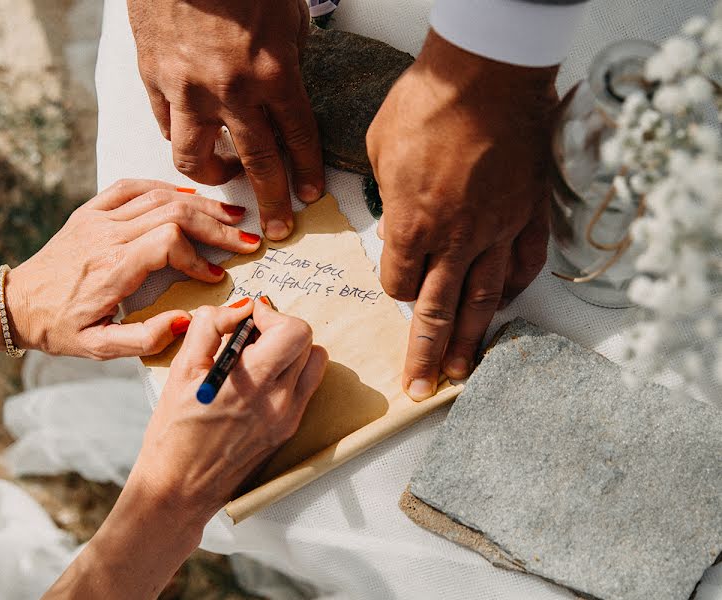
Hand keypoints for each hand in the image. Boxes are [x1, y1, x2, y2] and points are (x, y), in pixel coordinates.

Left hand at [4, 179, 261, 359]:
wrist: (15, 304)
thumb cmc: (58, 328)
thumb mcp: (98, 348)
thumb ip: (144, 339)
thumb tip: (187, 320)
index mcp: (111, 269)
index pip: (168, 242)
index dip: (199, 257)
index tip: (215, 277)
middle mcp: (106, 236)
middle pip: (173, 213)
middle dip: (215, 226)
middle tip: (245, 238)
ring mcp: (97, 219)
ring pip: (158, 197)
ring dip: (200, 205)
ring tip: (230, 215)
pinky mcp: (90, 211)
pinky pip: (131, 187)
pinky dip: (163, 187)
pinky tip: (188, 195)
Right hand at [127, 0, 324, 239]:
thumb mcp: (285, 14)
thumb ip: (289, 58)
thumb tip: (285, 90)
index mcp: (273, 72)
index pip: (297, 139)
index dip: (305, 172)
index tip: (308, 196)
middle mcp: (231, 90)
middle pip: (256, 163)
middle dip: (271, 201)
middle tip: (277, 227)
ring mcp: (187, 88)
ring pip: (195, 159)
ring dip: (213, 175)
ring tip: (224, 175)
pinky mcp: (153, 78)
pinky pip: (163, 125)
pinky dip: (178, 135)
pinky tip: (190, 134)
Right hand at [128, 299, 327, 519]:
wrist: (180, 489)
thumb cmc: (173, 434)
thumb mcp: (180, 371)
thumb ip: (209, 328)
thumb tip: (238, 308)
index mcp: (250, 383)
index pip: (293, 331)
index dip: (270, 314)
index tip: (248, 317)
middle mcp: (278, 401)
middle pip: (306, 341)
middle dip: (279, 327)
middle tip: (250, 334)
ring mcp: (287, 418)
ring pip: (312, 363)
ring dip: (290, 349)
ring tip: (258, 356)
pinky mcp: (288, 430)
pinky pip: (305, 387)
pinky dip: (290, 373)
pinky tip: (260, 379)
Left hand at [366, 31, 556, 398]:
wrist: (488, 74)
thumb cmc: (426, 104)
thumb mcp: (380, 147)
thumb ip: (385, 195)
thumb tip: (393, 214)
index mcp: (412, 224)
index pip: (400, 282)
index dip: (395, 288)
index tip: (397, 283)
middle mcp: (456, 238)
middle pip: (438, 310)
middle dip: (427, 354)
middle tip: (420, 390)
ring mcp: (497, 229)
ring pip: (483, 299)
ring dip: (472, 341)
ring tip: (463, 375)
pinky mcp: (528, 214)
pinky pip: (523, 266)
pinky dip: (513, 291)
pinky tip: (503, 308)